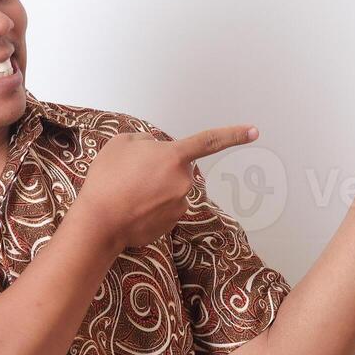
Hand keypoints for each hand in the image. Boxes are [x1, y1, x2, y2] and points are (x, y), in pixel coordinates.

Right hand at [77, 124, 258, 251]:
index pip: (210, 141)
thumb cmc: (107, 180)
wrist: (100, 222)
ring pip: (170, 189)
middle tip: (130, 176)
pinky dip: (150, 207)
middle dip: (160, 168)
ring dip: (153, 189)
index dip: (234, 134)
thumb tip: (154, 148)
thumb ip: (144, 141)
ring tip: (127, 193)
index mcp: (174, 156)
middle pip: (176, 168)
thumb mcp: (120, 144)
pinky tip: (131, 209)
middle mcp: (183, 181)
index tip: (255, 131)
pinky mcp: (172, 223)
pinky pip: (164, 208)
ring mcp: (179, 205)